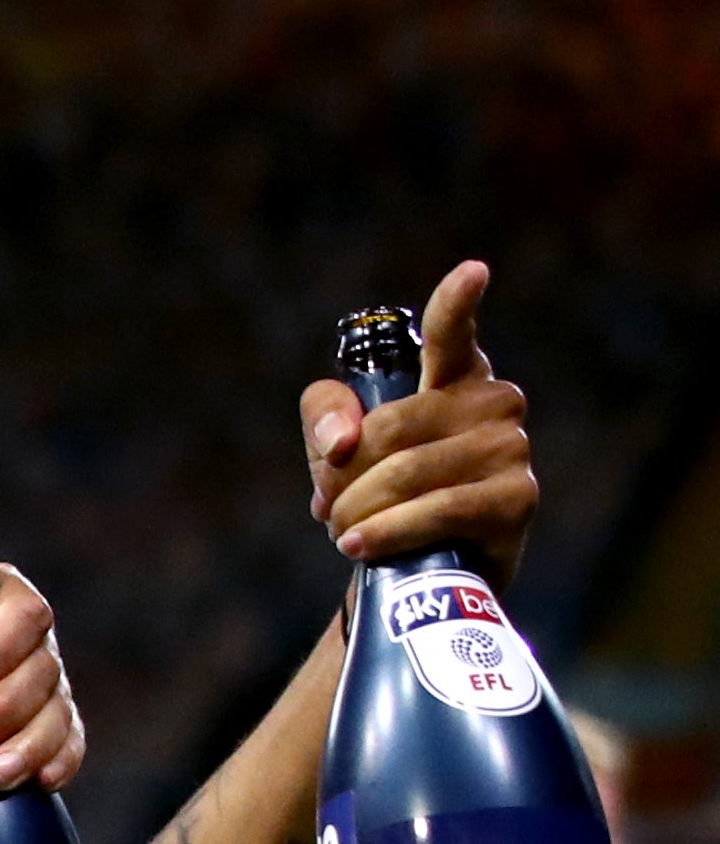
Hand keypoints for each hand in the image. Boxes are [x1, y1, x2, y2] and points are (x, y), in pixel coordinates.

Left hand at [0, 562, 81, 796]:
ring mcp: (39, 690)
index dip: (2, 651)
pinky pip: (69, 746)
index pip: (27, 613)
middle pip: (44, 669)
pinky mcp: (44, 735)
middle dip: (3, 709)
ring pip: (57, 712)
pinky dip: (58, 762)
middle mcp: (25, 642)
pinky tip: (39, 779)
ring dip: (27, 744)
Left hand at [301, 258, 535, 577]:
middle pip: (389, 428)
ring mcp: (512, 448)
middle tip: (331, 507)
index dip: (456, 303)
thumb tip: (342, 441)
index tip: (472, 272)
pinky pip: (437, 510)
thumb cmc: (382, 495)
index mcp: (455, 376)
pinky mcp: (518, 498)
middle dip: (343, 476)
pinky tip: (360, 546)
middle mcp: (494, 402)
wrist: (423, 570)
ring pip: (405, 473)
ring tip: (346, 532)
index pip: (452, 333)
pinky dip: (387, 531)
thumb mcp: (338, 451)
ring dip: (356, 512)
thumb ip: (326, 417)